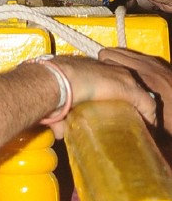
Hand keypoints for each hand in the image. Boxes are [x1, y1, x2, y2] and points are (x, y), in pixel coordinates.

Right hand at [43, 52, 161, 135]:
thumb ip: (61, 117)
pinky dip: (149, 116)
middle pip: (129, 86)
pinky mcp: (129, 88)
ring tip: (139, 124)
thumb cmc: (52, 87)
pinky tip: (148, 126)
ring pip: (140, 94)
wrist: (57, 79)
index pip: (112, 80)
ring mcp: (123, 77)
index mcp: (94, 67)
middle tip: (126, 119)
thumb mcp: (59, 100)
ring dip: (141, 109)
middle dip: (130, 102)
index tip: (112, 109)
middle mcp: (111, 68)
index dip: (114, 95)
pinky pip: (147, 103)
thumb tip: (59, 132)